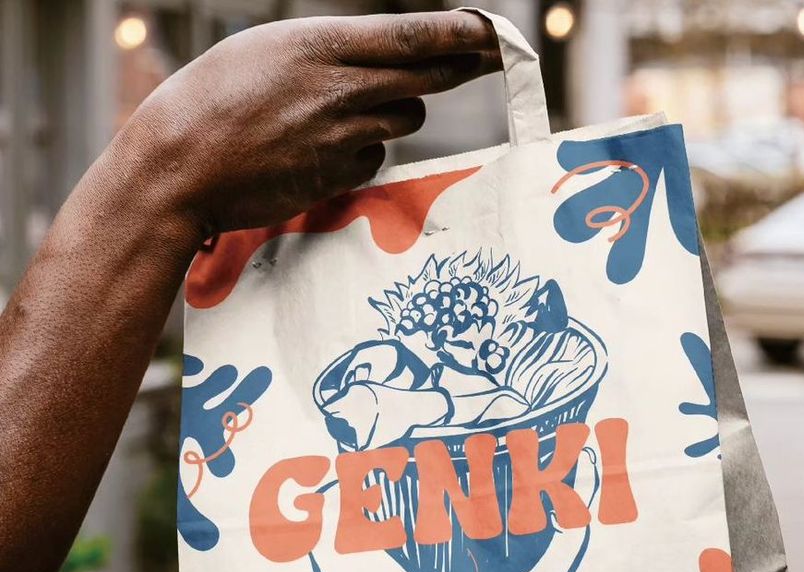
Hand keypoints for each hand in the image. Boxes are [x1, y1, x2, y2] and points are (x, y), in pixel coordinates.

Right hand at [117, 11, 499, 236]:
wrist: (181, 166)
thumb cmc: (212, 101)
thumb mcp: (267, 52)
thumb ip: (326, 54)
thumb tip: (375, 59)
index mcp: (320, 45)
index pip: (411, 37)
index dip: (459, 35)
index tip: (493, 32)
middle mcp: (340, 89)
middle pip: (424, 80)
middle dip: (457, 67)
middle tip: (485, 57)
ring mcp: (342, 137)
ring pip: (404, 121)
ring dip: (396, 112)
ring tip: (349, 110)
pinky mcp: (338, 177)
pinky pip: (375, 158)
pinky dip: (364, 151)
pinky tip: (324, 149)